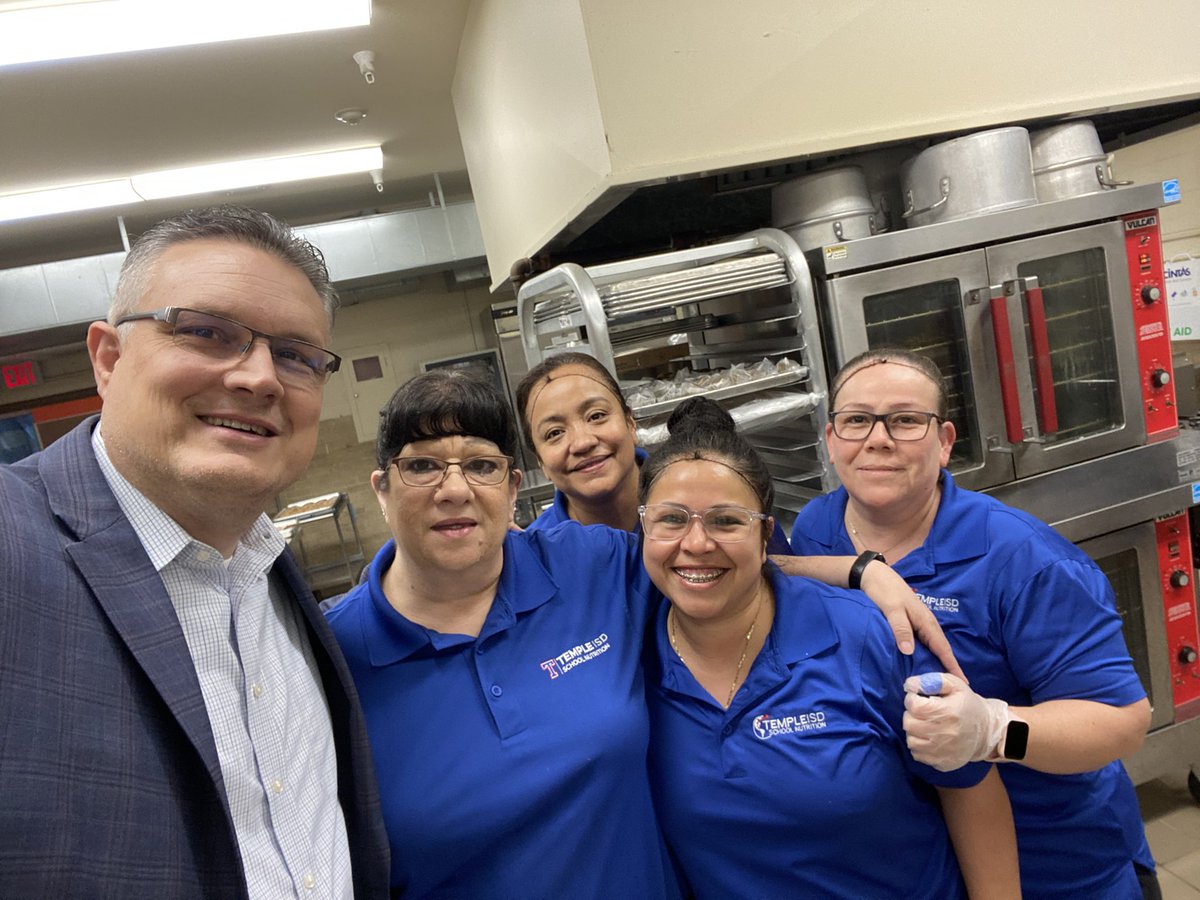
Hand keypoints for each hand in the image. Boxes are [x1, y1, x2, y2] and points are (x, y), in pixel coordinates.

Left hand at [859, 563, 965, 680]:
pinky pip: (924, 642)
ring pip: (933, 646)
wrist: (874, 575)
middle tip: (957, 688)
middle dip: (950, 667)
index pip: (943, 648)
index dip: (952, 665)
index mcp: (926, 621)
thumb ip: (900, 629)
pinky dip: (929, 654)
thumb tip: (909, 652)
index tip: (963, 682)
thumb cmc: (884, 591)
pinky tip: (925, 662)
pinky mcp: (912, 622)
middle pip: (942, 649)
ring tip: (944, 680)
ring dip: (940, 661)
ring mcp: (920, 622)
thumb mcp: (891, 609)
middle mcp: (926, 623)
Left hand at [903, 672, 1008, 771]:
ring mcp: (944, 751)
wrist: (986, 732)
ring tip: (924, 725)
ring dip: (914, 731)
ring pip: (911, 741)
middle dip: (911, 715)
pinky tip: (928, 738)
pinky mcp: (943, 763)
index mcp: (949, 712)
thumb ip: (932, 680)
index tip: (917, 699)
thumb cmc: (968, 705)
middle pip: (909, 723)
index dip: (911, 699)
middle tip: (920, 712)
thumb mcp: (956, 685)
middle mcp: (946, 733)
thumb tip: (910, 684)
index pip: (914, 706)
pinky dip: (919, 746)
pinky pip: (918, 755)